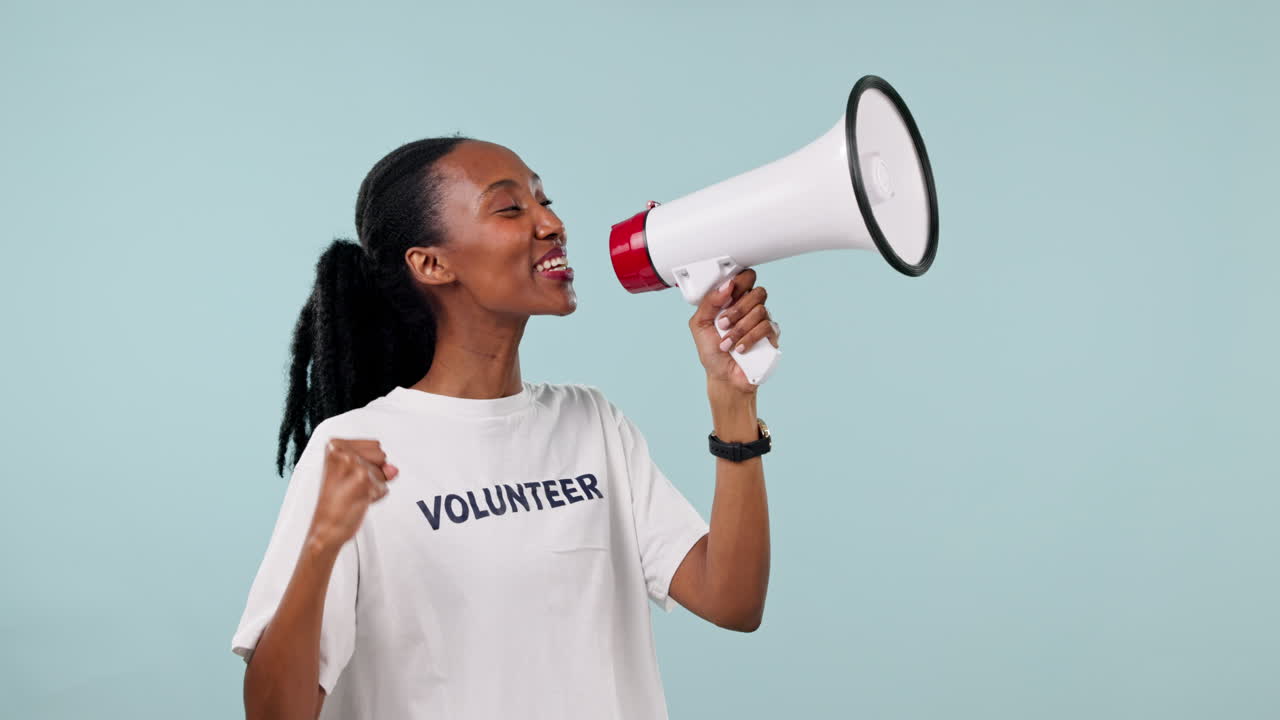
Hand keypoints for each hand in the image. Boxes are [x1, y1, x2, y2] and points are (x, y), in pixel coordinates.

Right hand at [308, 438, 398, 549]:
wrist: (325, 527)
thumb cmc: (332, 502)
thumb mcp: (349, 473)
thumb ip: (375, 463)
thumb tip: (393, 468)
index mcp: (334, 446)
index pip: (375, 445)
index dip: (369, 462)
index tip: (352, 472)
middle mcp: (343, 453)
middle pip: (382, 456)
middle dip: (374, 471)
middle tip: (352, 484)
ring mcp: (354, 466)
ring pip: (384, 472)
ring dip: (374, 485)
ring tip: (353, 492)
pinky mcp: (364, 481)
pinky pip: (384, 487)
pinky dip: (375, 496)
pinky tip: (357, 500)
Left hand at [688, 268, 780, 393]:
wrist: (722, 377)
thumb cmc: (712, 351)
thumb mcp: (699, 324)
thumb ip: (708, 302)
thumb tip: (726, 285)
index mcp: (733, 301)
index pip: (746, 278)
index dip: (740, 280)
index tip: (729, 292)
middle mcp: (750, 309)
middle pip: (757, 292)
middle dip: (737, 309)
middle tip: (723, 324)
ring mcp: (762, 322)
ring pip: (761, 310)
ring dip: (739, 328)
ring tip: (727, 343)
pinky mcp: (771, 338)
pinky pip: (766, 328)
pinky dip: (749, 338)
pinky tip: (739, 349)